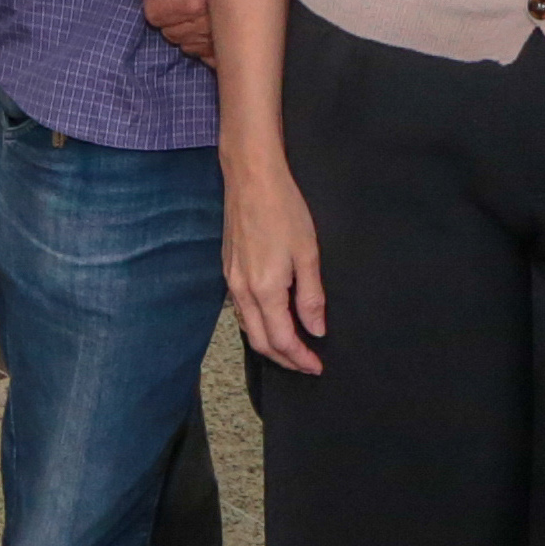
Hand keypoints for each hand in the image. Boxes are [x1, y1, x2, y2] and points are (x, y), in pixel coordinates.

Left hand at [129, 0, 213, 69]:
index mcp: (193, 1)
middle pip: (169, 32)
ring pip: (186, 46)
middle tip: (180, 1)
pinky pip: (208, 57)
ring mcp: (220, 40)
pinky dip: (205, 46)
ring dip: (186, 32)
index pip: (155, 15)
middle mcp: (205, 24)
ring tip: (198, 12)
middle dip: (168, 18)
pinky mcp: (235, 48)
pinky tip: (211, 29)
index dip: (154, 4)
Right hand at [222, 151, 327, 373]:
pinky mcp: (228, 270)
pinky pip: (241, 311)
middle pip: (261, 342)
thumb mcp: (307, 254)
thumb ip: (311, 297)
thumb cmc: (283, 210)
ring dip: (270, 345)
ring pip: (248, 328)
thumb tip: (316, 328)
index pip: (282, 340)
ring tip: (293, 349)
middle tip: (307, 365)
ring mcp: (231, 282)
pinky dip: (258, 326)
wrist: (251, 179)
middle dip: (284, 359)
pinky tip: (272, 321)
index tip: (316, 366)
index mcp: (265, 290)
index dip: (300, 358)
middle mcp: (242, 292)